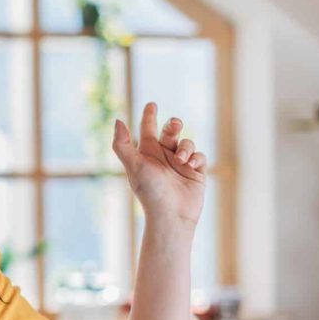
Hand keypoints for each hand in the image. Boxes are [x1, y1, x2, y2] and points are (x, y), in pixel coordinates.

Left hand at [111, 102, 205, 229]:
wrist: (171, 215)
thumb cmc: (149, 191)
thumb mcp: (133, 165)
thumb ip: (122, 144)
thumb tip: (118, 120)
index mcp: (148, 154)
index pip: (148, 129)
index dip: (149, 116)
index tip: (151, 104)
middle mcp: (164, 157)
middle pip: (171, 131)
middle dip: (174, 124)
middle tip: (174, 125)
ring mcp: (181, 164)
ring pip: (187, 142)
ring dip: (186, 146)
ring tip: (180, 160)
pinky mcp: (196, 172)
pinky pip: (200, 156)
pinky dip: (196, 158)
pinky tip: (190, 167)